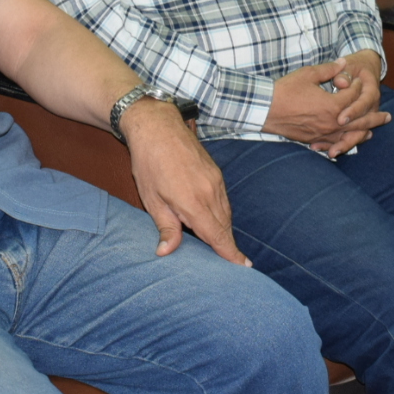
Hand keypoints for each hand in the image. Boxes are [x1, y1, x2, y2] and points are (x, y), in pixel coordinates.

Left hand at [119, 98, 249, 265]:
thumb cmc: (149, 162)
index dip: (230, 253)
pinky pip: (223, 200)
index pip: (217, 236)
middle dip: (227, 245)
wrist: (158, 126)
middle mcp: (210, 192)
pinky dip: (220, 213)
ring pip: (225, 213)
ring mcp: (216, 180)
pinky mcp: (216, 172)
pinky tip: (211, 219)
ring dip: (223, 229)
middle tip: (231, 264)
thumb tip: (166, 252)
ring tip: (220, 245)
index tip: (244, 267)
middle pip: (224, 227)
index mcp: (193, 202)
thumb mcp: (151, 199)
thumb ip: (166, 227)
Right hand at [262, 55, 389, 153]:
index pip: (353, 96)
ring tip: (373, 131)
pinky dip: (345, 141)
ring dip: (363, 132)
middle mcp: (332, 123)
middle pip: (359, 120)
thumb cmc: (286, 90)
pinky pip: (334, 142)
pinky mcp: (314, 139)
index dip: (356, 86)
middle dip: (374, 117)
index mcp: (333, 105)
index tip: (356, 80)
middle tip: (388, 117)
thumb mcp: (308, 74)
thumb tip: (343, 63)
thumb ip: (329, 69)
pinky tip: (349, 142)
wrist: (266, 109)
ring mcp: (323, 134)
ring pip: (349, 135)